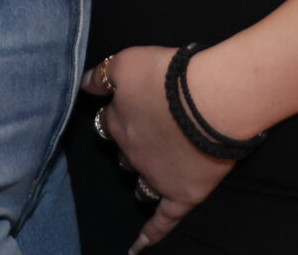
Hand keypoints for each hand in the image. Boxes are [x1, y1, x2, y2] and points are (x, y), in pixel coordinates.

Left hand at [85, 48, 236, 249]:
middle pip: (123, 153)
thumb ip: (103, 74)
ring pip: (139, 183)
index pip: (107, 121)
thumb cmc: (169, 75)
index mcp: (117, 122)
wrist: (212, 99)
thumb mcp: (127, 61)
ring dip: (139, 178)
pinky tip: (135, 248)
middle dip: (131, 144)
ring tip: (147, 173)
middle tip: (151, 129)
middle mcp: (131, 154)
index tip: (131, 102)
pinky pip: (162, 222)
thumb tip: (85, 84)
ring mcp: (155, 178)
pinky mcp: (181, 195)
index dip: (119, 111)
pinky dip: (149, 236)